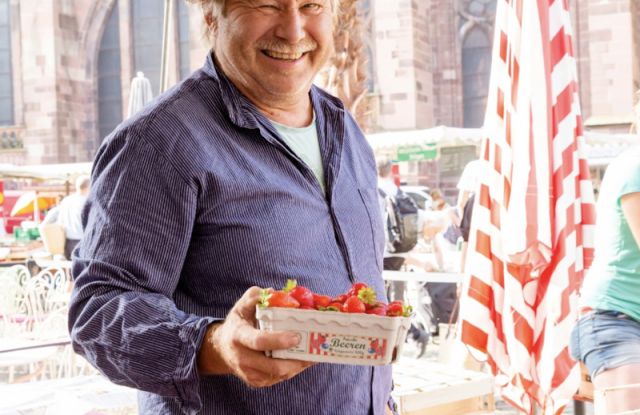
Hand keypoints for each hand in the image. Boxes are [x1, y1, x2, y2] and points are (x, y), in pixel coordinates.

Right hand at [197, 286, 313, 386]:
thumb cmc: (238, 323)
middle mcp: (242, 358)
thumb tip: (276, 293)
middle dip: (295, 359)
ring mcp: (248, 373)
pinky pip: (278, 378)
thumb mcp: (243, 306)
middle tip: (311, 347)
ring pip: (278, 375)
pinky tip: (302, 360)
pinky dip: (292, 370)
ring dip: (298, 366)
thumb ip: (257, 296)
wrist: (222, 348)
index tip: (296, 337)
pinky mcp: (255, 382)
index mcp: (238, 335)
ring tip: (313, 354)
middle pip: (272, 365)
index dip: (278, 340)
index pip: (259, 341)